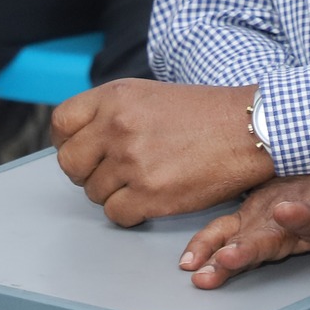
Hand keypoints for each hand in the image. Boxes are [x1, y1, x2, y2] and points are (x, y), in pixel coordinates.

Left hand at [51, 79, 274, 226]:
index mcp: (114, 97)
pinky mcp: (150, 194)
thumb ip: (111, 112)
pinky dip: (129, 213)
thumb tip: (82, 139)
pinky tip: (149, 200)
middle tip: (108, 174)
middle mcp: (117, 127)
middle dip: (85, 173)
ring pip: (93, 193)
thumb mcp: (148, 95)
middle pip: (70, 163)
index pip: (61, 124)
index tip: (82, 151)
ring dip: (112, 194)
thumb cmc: (204, 114)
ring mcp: (132, 162)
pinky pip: (116, 215)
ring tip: (140, 182)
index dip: (67, 142)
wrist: (248, 129)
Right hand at [179, 169, 309, 290]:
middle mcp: (289, 207)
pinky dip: (205, 244)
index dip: (302, 213)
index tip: (285, 213)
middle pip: (267, 230)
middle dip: (246, 246)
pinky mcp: (250, 215)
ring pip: (239, 231)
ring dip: (217, 249)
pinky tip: (190, 261)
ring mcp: (266, 210)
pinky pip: (223, 229)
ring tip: (199, 269)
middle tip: (226, 261)